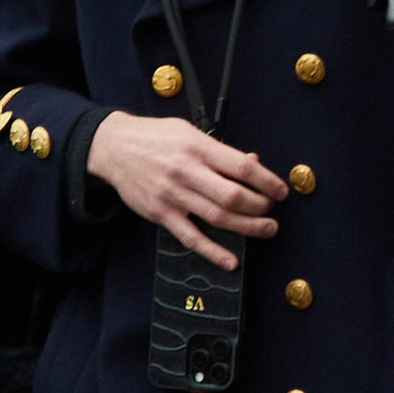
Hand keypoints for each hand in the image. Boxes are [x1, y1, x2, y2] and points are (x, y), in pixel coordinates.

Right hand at [86, 112, 286, 270]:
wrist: (113, 147)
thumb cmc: (155, 137)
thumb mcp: (190, 132)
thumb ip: (220, 151)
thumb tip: (253, 165)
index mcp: (198, 147)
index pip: (241, 167)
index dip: (267, 182)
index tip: (280, 191)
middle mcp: (187, 171)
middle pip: (233, 196)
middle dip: (260, 207)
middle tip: (272, 212)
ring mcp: (173, 195)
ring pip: (217, 217)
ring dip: (247, 228)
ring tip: (266, 230)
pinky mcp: (161, 214)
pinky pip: (191, 237)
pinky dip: (213, 252)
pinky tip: (230, 260)